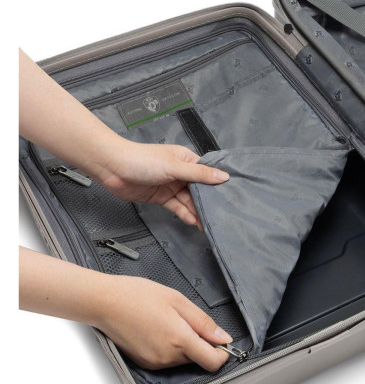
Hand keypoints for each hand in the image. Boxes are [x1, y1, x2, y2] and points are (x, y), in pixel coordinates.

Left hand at [18, 51, 227, 226]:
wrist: (112, 168)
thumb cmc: (141, 159)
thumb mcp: (174, 166)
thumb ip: (199, 174)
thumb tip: (223, 176)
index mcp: (187, 159)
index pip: (208, 173)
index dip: (218, 184)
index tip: (231, 196)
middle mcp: (181, 172)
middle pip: (199, 190)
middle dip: (208, 202)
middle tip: (221, 215)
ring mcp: (171, 185)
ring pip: (189, 201)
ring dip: (197, 211)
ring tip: (208, 224)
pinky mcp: (162, 197)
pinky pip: (177, 207)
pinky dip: (185, 214)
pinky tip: (193, 222)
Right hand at [94, 274, 232, 370]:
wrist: (104, 302)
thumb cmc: (137, 295)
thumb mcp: (178, 300)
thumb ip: (203, 322)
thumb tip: (223, 338)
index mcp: (179, 340)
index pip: (213, 362)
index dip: (222, 353)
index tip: (221, 341)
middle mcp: (167, 357)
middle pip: (198, 359)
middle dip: (200, 343)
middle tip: (188, 320)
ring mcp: (154, 363)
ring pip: (183, 359)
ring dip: (184, 345)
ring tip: (169, 322)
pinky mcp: (144, 363)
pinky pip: (167, 360)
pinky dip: (170, 348)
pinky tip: (159, 329)